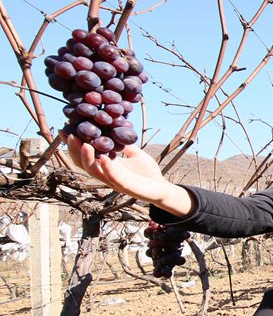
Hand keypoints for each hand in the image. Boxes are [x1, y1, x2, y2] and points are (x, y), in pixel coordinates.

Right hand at [63, 133, 192, 216]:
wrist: (163, 189)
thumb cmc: (147, 173)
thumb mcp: (134, 154)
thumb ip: (123, 143)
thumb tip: (116, 127)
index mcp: (106, 167)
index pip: (85, 156)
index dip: (74, 144)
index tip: (66, 129)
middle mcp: (106, 175)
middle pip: (83, 164)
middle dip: (74, 150)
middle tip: (69, 134)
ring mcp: (115, 182)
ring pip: (95, 172)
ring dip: (87, 158)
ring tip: (84, 143)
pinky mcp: (126, 187)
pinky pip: (114, 178)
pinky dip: (108, 168)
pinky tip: (104, 158)